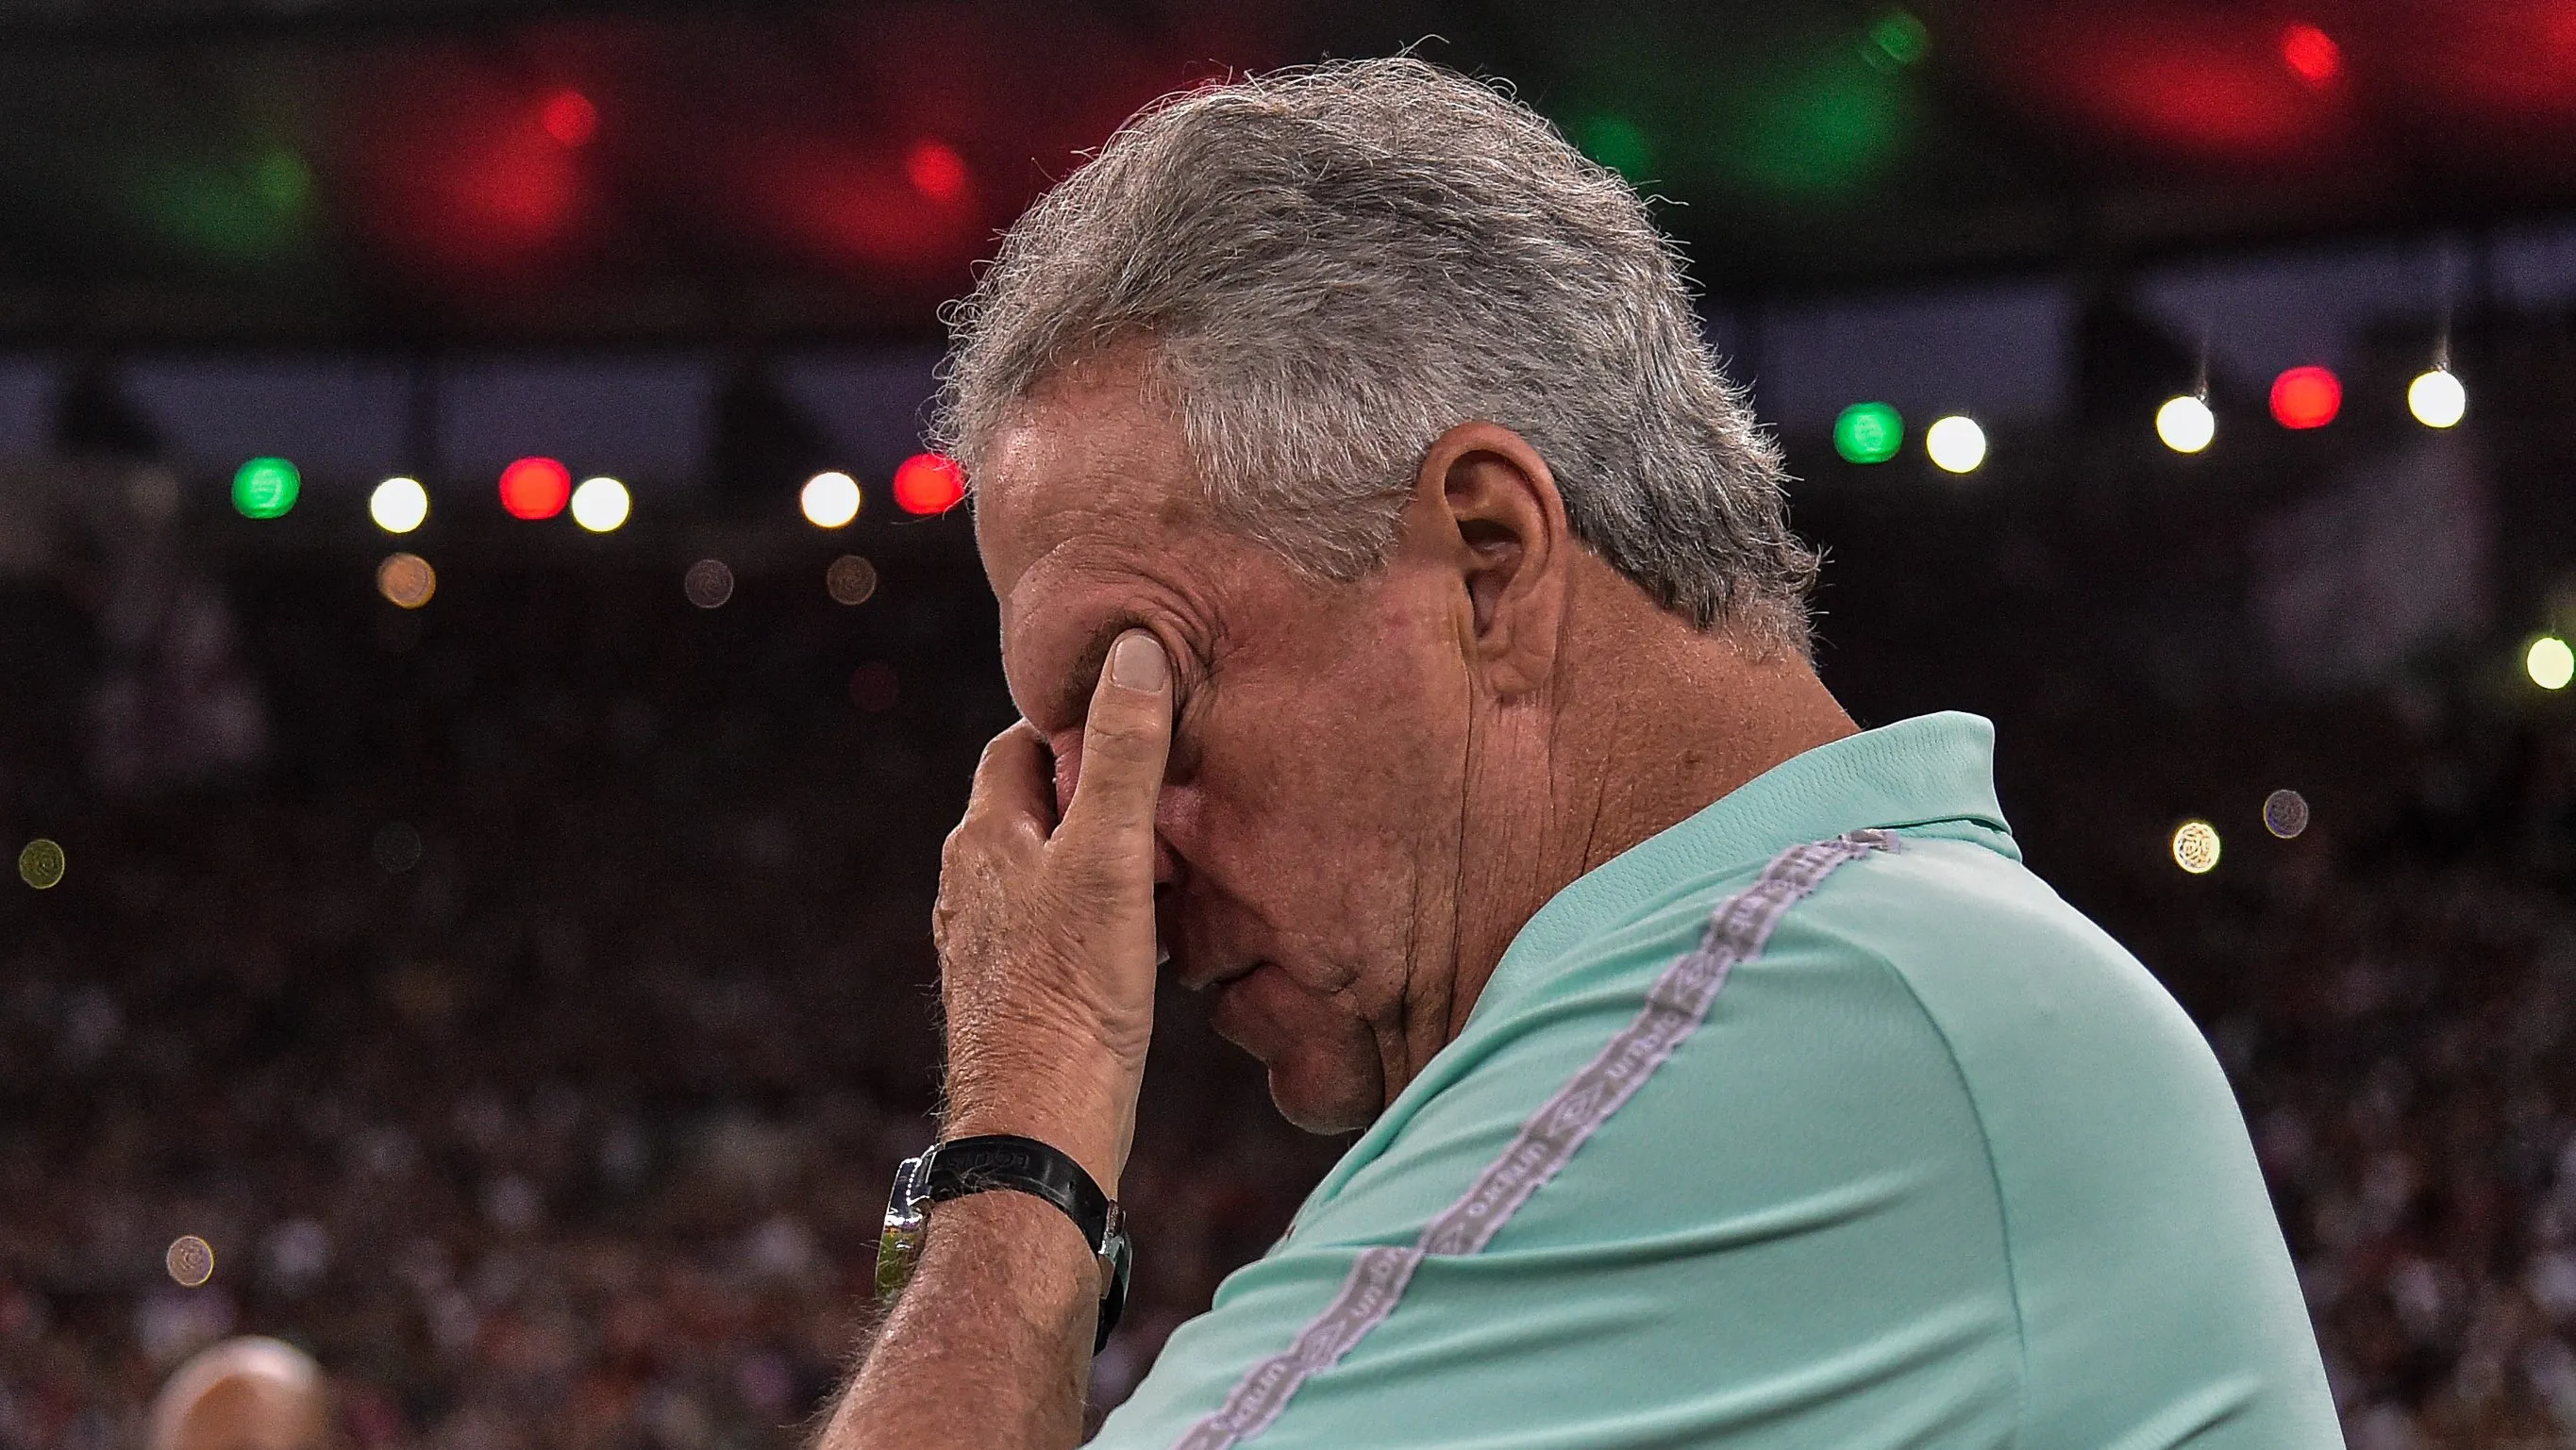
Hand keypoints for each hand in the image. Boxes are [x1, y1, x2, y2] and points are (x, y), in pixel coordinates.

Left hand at [934, 630, 1172, 1194]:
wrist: (1041, 1132)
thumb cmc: (1074, 994)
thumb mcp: (1112, 857)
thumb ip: (1124, 753)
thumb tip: (1134, 648)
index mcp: (983, 838)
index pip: (1019, 745)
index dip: (1077, 729)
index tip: (1139, 735)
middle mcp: (971, 886)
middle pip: (1036, 808)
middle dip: (1098, 797)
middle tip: (1170, 810)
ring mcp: (987, 944)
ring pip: (1049, 871)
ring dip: (1104, 862)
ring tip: (1169, 877)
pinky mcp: (1011, 995)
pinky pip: (1058, 928)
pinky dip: (1099, 918)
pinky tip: (1145, 946)